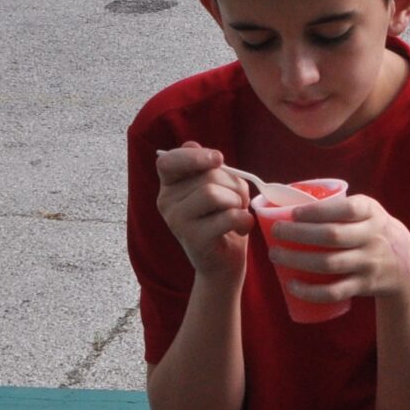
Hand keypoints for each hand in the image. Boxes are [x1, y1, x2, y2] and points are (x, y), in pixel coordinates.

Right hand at [153, 141, 252, 280]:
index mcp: (170, 185)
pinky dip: (244, 220)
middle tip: (237, 202)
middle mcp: (166, 201)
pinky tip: (241, 229)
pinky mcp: (192, 238)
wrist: (224, 263)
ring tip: (237, 214)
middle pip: (206, 176)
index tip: (218, 159)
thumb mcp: (220, 188)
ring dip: (237, 202)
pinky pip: (227, 216)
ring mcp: (176, 221)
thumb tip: (197, 147)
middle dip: (233, 186)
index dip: (193, 156)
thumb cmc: (223, 220)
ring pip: (213, 194)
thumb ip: (210, 168)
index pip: (167, 161)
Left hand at [265, 194, 409, 302]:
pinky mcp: (364, 285)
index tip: (293, 213)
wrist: (406, 265)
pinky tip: (292, 285)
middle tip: (276, 233)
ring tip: (276, 255)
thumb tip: (289, 205)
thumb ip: (339, 207)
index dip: (317, 211)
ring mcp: (369, 263)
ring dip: (297, 261)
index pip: (346, 209)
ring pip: (329, 264)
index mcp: (371, 213)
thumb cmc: (372, 232)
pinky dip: (310, 291)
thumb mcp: (368, 212)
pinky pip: (334, 291)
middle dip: (298, 234)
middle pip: (332, 236)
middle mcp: (372, 237)